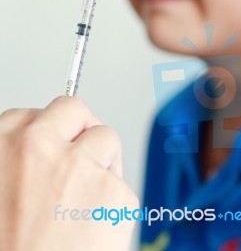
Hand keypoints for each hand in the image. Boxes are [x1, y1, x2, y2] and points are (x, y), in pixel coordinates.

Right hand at [0, 96, 137, 250]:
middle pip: (74, 110)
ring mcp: (80, 167)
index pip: (30, 114)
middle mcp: (39, 147)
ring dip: (101, 160)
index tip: (53, 140)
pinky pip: (121, 183)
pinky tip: (94, 230)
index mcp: (2, 146)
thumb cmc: (7, 248)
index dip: (44, 130)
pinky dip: (113, 201)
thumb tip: (33, 151)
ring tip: (86, 201)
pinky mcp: (115, 195)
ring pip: (106, 138)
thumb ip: (12, 164)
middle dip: (79, 127)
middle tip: (81, 151)